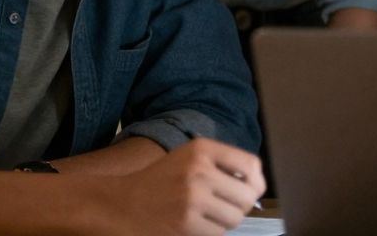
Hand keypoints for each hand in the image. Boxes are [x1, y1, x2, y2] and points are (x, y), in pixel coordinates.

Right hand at [103, 137, 264, 235]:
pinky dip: (211, 233)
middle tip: (225, 207)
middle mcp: (200, 170)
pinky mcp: (186, 223)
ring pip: (235, 218)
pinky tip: (195, 225)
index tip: (251, 190)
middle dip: (240, 206)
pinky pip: (218, 233)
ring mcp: (193, 197)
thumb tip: (256, 184)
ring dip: (225, 221)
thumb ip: (222, 164)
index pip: (251, 165)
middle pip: (247, 196)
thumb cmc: (158, 182)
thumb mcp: (189, 157)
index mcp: (202, 149)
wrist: (119, 204)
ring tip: (207, 216)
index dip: (256, 181)